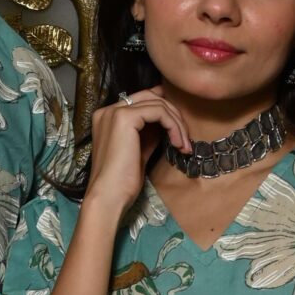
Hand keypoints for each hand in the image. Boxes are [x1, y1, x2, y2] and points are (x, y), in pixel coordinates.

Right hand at [83, 87, 192, 219]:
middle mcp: (108, 110)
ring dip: (177, 124)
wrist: (110, 197)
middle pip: (150, 96)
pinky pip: (159, 112)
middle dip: (173, 114)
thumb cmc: (123, 181)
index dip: (165, 111)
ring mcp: (115, 112)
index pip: (142, 100)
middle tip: (186, 138)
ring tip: (184, 146)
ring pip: (158, 104)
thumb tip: (168, 122)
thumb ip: (149, 132)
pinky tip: (178, 144)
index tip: (180, 131)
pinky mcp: (124, 118)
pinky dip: (173, 126)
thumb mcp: (139, 149)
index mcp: (108, 116)